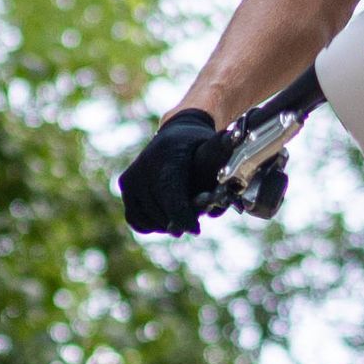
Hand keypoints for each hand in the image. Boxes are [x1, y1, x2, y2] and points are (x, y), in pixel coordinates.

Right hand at [118, 109, 232, 235]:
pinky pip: (135, 218)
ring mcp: (132, 175)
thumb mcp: (215, 146)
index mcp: (168, 156)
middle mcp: (145, 165)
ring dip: (166, 224)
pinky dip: (151, 223)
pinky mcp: (125, 184)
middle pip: (162, 211)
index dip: (182, 215)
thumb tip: (238, 142)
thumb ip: (224, 154)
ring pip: (149, 218)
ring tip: (181, 217)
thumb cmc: (199, 145)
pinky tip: (165, 218)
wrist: (175, 133)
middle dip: (179, 221)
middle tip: (193, 224)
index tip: (195, 230)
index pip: (171, 193)